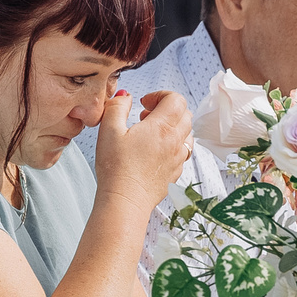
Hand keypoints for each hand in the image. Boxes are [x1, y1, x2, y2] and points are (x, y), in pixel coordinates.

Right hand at [92, 90, 191, 212]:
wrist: (125, 201)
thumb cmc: (116, 169)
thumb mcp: (108, 130)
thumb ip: (117, 107)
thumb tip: (125, 97)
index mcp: (162, 127)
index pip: (176, 99)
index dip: (160, 95)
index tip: (145, 103)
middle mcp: (175, 141)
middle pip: (185, 114)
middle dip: (167, 108)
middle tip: (147, 115)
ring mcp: (178, 158)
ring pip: (187, 133)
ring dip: (173, 126)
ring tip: (152, 133)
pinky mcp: (175, 172)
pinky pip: (183, 152)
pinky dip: (173, 145)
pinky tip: (154, 151)